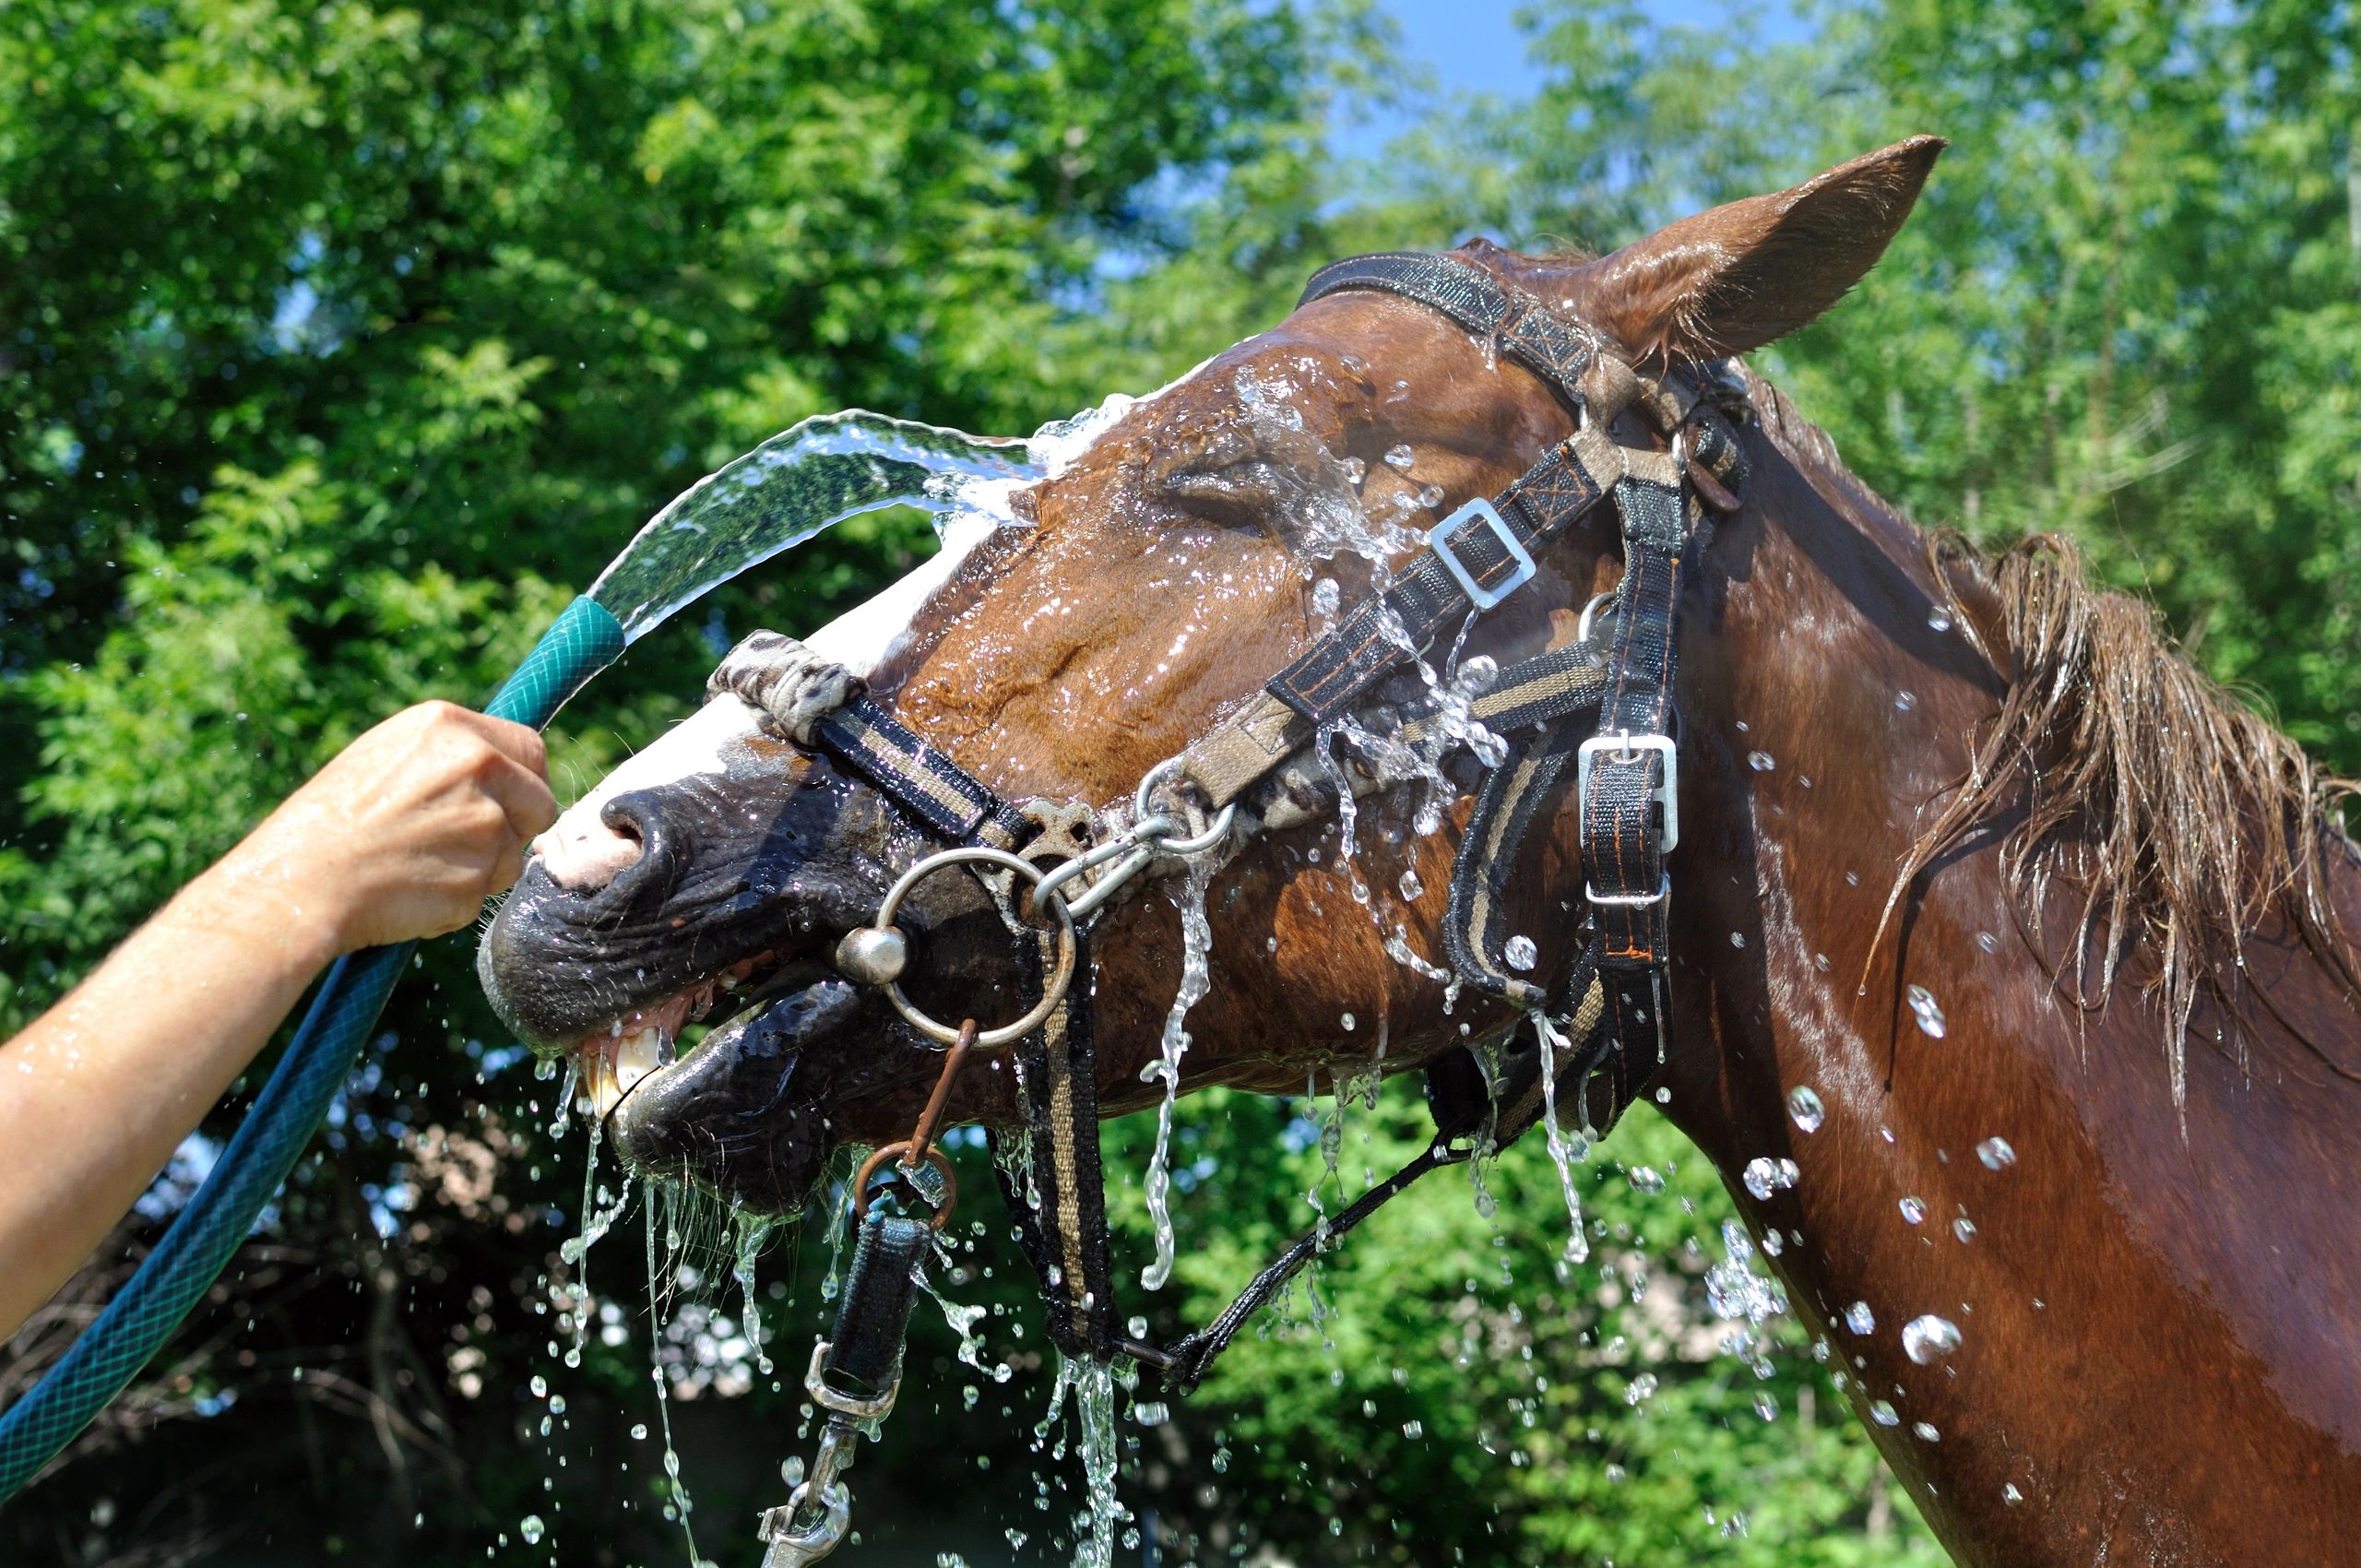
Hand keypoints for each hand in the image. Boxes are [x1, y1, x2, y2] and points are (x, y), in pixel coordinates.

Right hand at [216, 701, 558, 955]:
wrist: (297, 881)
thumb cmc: (332, 822)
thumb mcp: (389, 757)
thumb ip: (452, 757)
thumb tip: (505, 766)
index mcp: (451, 727)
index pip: (530, 750)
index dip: (523, 781)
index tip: (507, 801)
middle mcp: (478, 766)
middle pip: (540, 802)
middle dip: (515, 826)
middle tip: (461, 842)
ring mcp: (483, 822)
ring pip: (515, 854)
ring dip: (482, 867)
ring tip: (419, 864)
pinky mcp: (478, 875)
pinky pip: (487, 892)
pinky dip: (459, 898)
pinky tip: (413, 890)